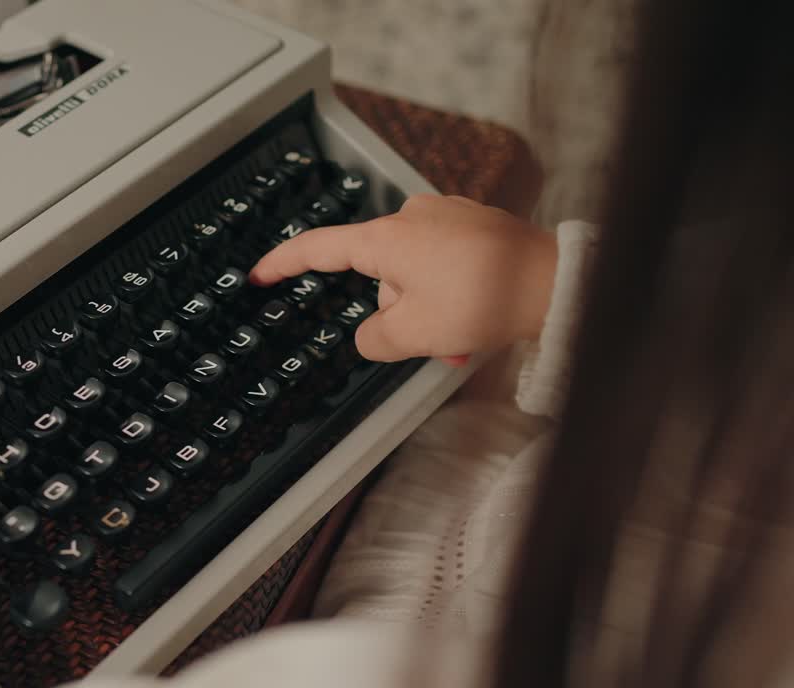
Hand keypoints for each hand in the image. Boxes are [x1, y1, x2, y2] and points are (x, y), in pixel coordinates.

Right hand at [250, 195, 556, 364]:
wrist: (557, 281)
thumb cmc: (488, 298)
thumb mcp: (414, 334)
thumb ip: (375, 339)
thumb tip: (373, 334)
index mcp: (386, 238)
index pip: (318, 249)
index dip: (283, 265)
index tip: (259, 274)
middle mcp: (413, 217)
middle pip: (378, 276)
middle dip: (397, 313)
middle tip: (431, 340)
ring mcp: (447, 217)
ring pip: (415, 275)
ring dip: (429, 309)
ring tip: (463, 337)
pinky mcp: (476, 225)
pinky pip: (446, 266)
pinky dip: (452, 296)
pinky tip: (478, 319)